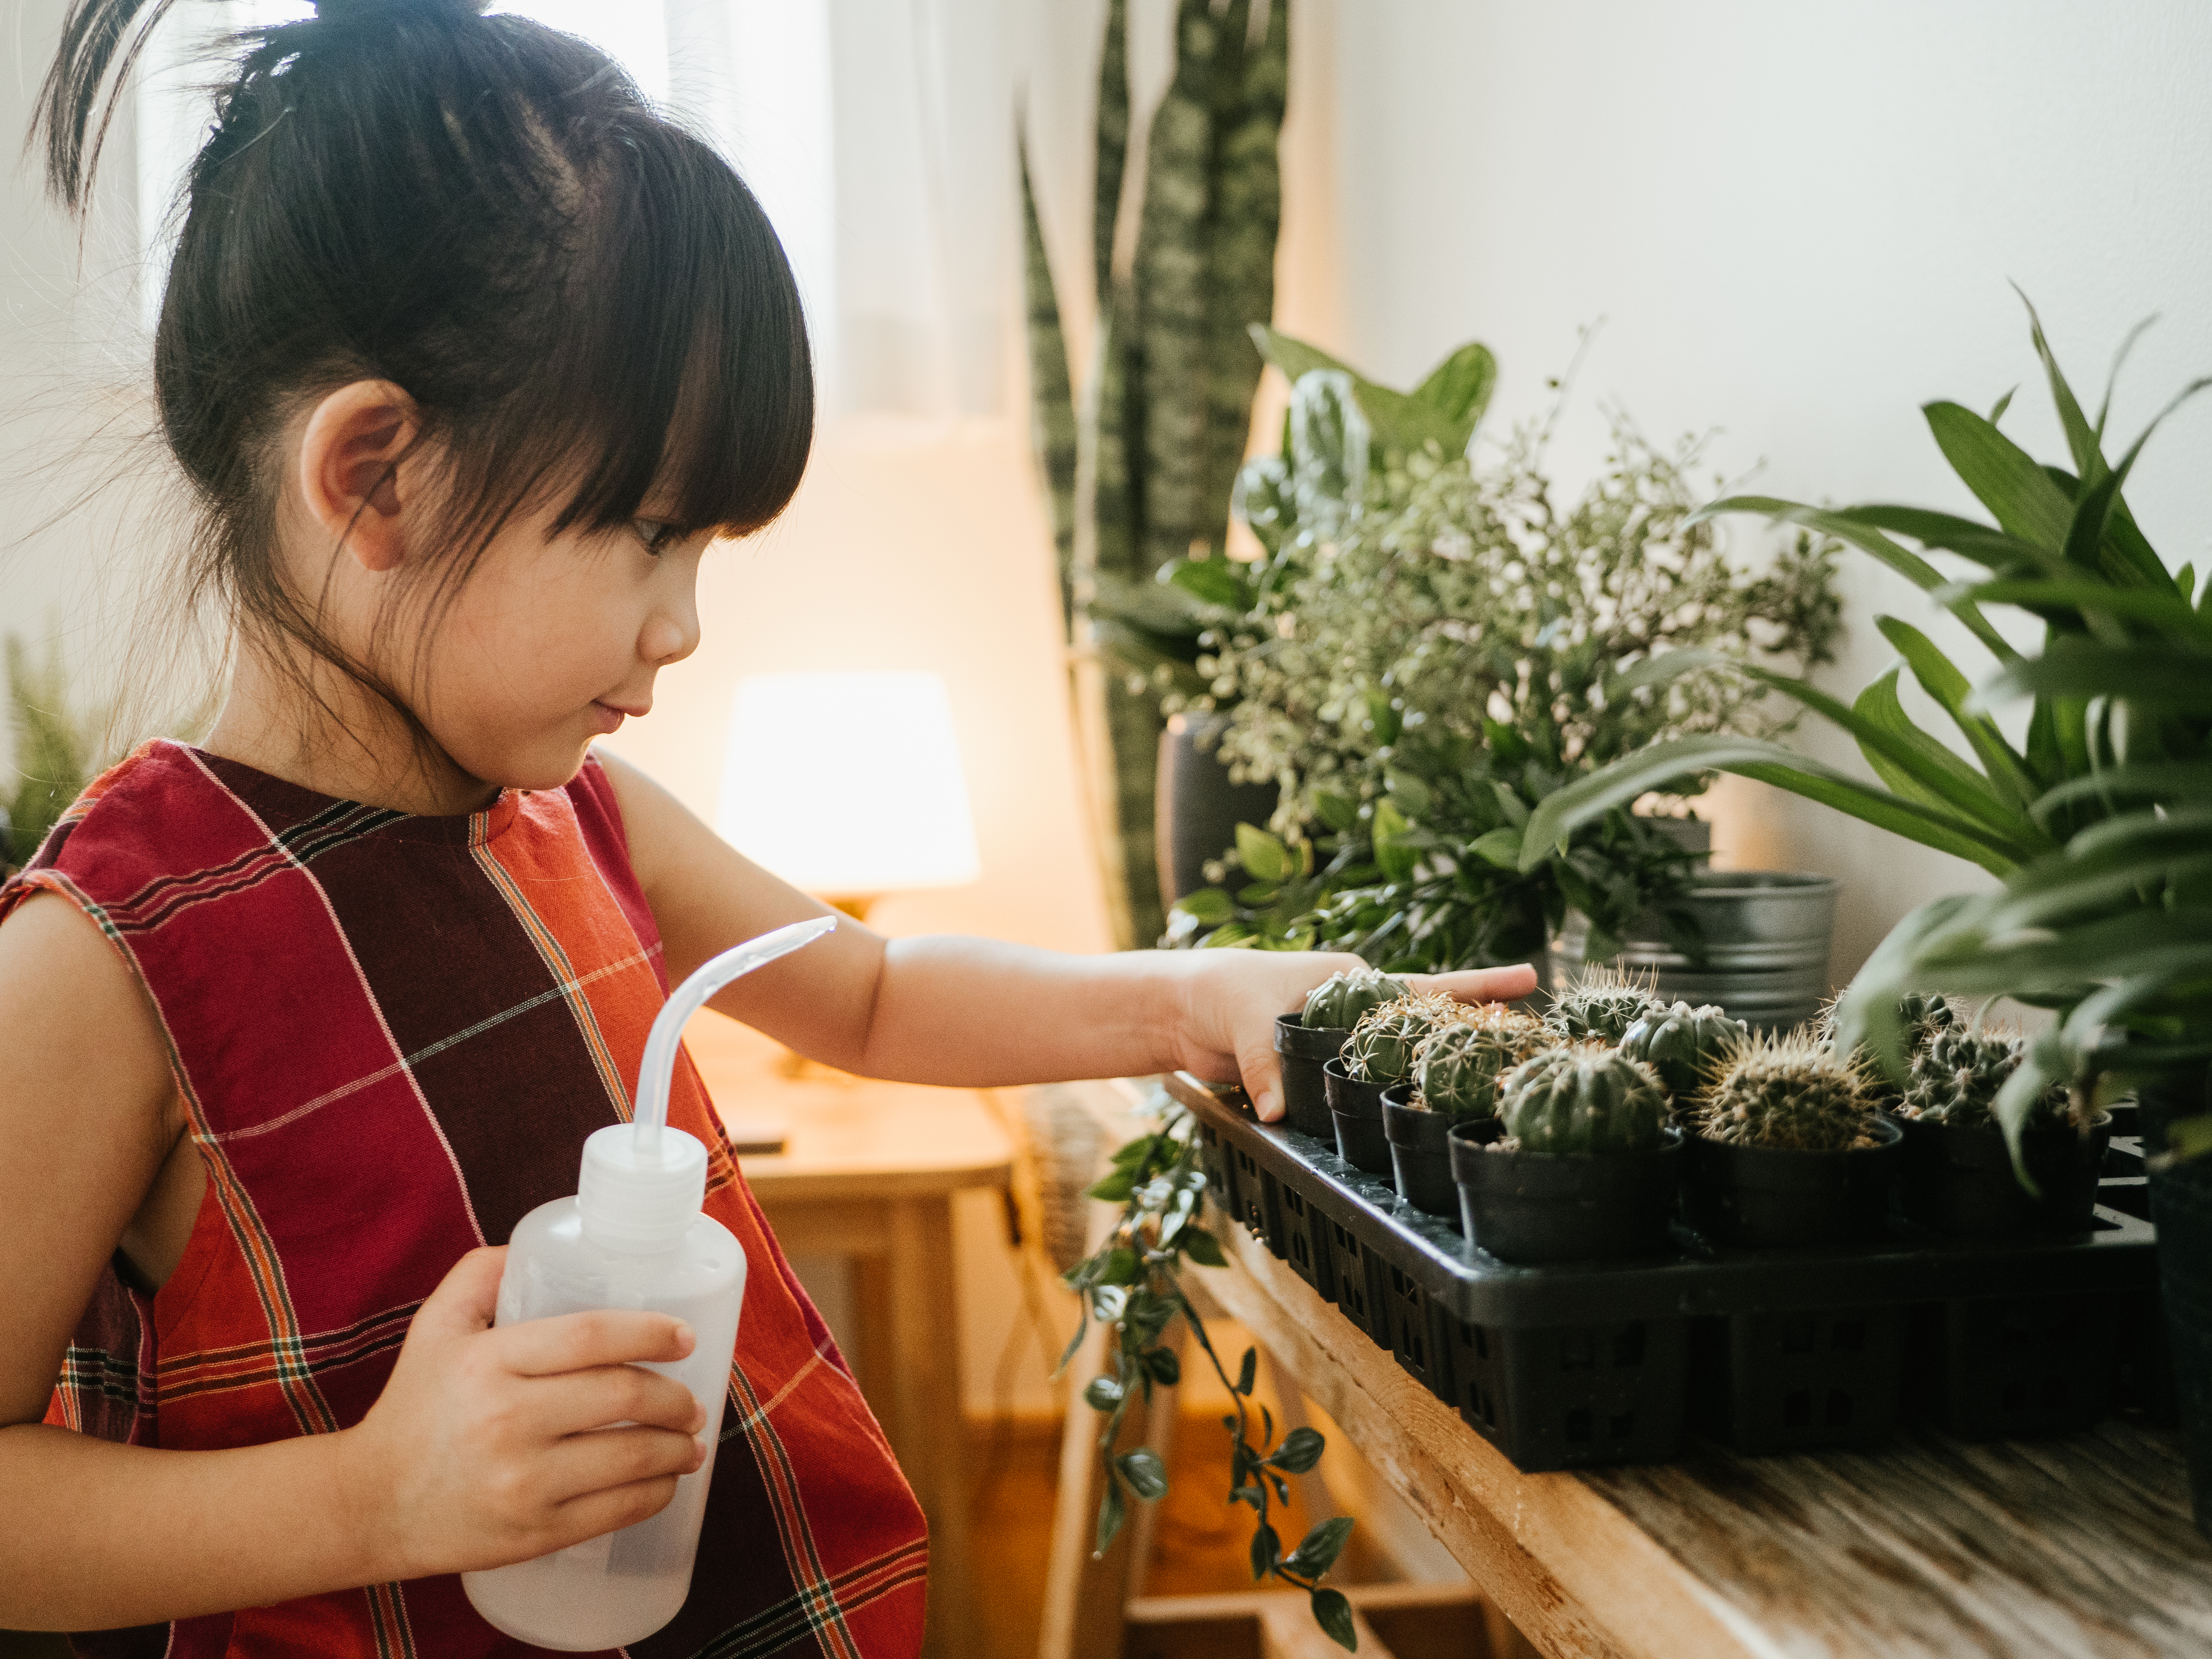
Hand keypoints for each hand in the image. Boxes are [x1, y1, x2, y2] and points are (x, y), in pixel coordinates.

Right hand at [338, 1247, 708, 1580]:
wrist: (366, 1504)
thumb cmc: (413, 1406)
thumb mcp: (435, 1328)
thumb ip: (480, 1274)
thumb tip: (532, 1244)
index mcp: (489, 1362)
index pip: (591, 1336)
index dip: (650, 1332)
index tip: (684, 1337)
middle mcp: (507, 1421)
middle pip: (622, 1395)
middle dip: (675, 1397)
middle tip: (694, 1399)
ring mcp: (521, 1482)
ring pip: (631, 1457)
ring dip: (678, 1447)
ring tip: (691, 1440)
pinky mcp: (531, 1534)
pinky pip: (615, 1511)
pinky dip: (655, 1494)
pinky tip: (666, 1481)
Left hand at [1171, 953, 1540, 1122]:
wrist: (1179, 1009)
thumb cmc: (1219, 993)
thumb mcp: (1247, 1021)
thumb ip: (1267, 1065)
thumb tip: (1279, 1111)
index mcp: (1350, 978)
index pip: (1425, 987)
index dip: (1478, 987)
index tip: (1530, 976)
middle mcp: (1354, 1005)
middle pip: (1422, 1024)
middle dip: (1469, 1031)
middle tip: (1526, 1034)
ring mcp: (1340, 1035)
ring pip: (1396, 1057)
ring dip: (1430, 1068)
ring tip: (1482, 1080)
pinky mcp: (1320, 1063)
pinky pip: (1362, 1080)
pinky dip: (1384, 1093)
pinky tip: (1413, 1108)